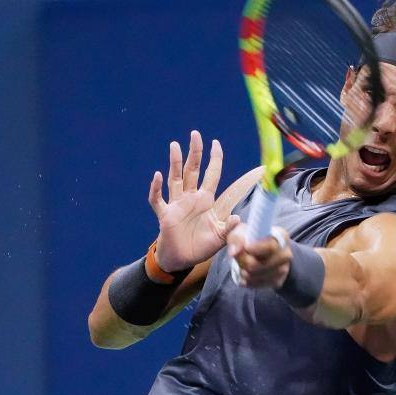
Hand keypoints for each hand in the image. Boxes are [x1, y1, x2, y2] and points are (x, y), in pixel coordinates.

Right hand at [149, 130, 239, 272]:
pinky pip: (158, 199)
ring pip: (176, 179)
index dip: (215, 160)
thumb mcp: (220, 238)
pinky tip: (157, 176)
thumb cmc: (201, 247)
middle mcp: (191, 198)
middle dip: (195, 152)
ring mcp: (177, 205)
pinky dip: (156, 188)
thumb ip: (230, 228)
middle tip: (195, 134)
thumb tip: (238, 218)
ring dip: (175, 162)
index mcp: (206, 201)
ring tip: (175, 145)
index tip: (217, 143)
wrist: (181, 260)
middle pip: (193, 170)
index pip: (212, 175)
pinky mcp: (165, 215)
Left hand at [227, 223, 290, 287]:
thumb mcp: (242, 232)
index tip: (246, 247)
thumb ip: (237, 239)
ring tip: (241, 263)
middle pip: (260, 264)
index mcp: (280, 236)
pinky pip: (255, 284)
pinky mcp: (277, 282)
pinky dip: (246, 279)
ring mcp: (283, 269)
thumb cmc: (251, 239)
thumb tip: (234, 252)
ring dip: (243, 271)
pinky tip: (245, 272)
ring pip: (255, 276)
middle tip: (236, 256)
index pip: (270, 246)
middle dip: (243, 261)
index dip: (256, 248)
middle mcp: (285, 253)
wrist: (261, 251)